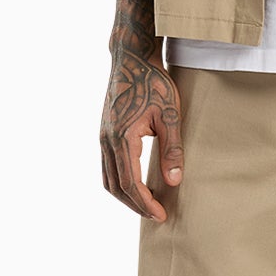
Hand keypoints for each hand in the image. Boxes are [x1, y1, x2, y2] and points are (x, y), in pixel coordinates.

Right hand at [99, 42, 182, 221]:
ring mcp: (102, 137)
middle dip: (136, 205)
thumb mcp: (170, 115)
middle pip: (116, 187)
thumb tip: (174, 182)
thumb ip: (172, 149)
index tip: (161, 215)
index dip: (145, 204)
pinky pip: (107, 167)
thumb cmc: (153, 83)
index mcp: (121, 138)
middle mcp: (106, 140)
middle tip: (156, 215)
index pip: (130, 184)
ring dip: (126, 196)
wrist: (131, 59)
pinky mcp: (104, 133)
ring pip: (108, 179)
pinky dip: (120, 182)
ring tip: (147, 204)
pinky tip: (137, 184)